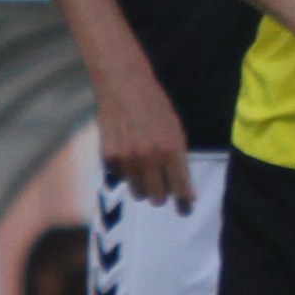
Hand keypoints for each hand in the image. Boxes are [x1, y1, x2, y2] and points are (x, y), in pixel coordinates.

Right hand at [95, 66, 194, 208]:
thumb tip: (180, 185)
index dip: (184, 202)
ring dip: (143, 185)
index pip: (181, 189)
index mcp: (171, 150)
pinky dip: (125, 172)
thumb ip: (177, 157)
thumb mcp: (175, 129)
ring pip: (137, 191)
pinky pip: (120, 178)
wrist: (123, 85)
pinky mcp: (108, 157)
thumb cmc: (155, 106)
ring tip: (144, 169)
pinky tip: (127, 154)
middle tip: (163, 189)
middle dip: (162, 195)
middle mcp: (149, 158)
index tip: (186, 209)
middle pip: (157, 198)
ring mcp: (127, 159)